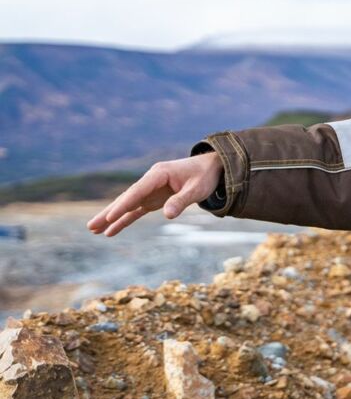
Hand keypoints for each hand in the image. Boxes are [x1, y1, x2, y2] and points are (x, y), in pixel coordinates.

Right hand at [87, 152, 223, 236]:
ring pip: (128, 205)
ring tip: (93, 230)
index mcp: (159, 174)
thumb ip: (181, 200)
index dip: (124, 204)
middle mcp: (150, 181)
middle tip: (91, 226)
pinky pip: (136, 211)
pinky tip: (111, 231)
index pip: (138, 191)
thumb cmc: (204, 176)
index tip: (110, 216)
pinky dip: (124, 220)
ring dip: (111, 218)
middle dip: (109, 213)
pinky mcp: (154, 199)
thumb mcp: (197, 189)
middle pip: (126, 198)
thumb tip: (168, 215)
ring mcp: (150, 190)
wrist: (211, 167)